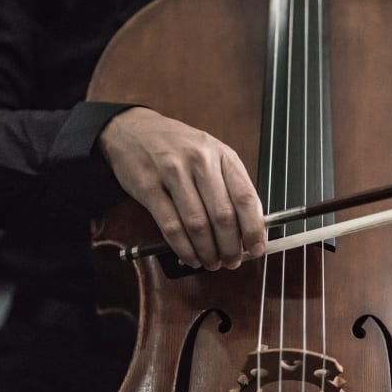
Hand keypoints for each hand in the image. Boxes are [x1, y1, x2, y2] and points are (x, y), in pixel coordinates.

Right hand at [98, 106, 265, 270]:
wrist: (134, 129)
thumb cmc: (179, 147)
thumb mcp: (213, 155)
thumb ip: (231, 186)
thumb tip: (251, 227)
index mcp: (222, 155)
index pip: (245, 197)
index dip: (254, 229)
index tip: (257, 249)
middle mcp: (200, 161)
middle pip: (222, 215)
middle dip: (230, 246)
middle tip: (232, 261)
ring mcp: (172, 172)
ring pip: (197, 224)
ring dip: (207, 251)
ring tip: (212, 262)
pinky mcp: (149, 186)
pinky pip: (171, 226)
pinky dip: (184, 248)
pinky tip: (190, 257)